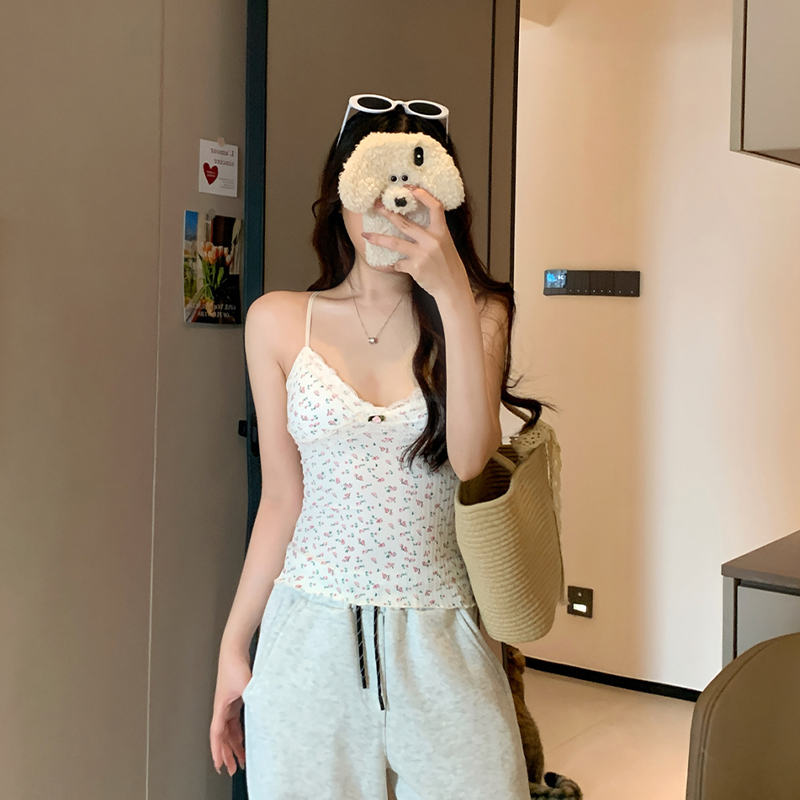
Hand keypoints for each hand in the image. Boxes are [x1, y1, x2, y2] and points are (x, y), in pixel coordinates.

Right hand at [209, 649, 251, 776]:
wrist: (234, 649)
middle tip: (234, 768)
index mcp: (221, 707)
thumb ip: (253, 698)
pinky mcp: (236, 698)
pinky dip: (239, 732)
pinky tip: (246, 739)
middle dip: (228, 753)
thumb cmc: (235, 664)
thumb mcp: (246, 685)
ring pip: (230, 730)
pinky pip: (235, 721)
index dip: (218, 750)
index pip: (217, 734)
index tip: (220, 765)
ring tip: (242, 758)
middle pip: (223, 736)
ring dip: (234, 744)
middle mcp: (222, 708)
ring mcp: (229, 703)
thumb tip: (262, 711)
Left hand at [363, 185, 469, 299]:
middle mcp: (432, 241)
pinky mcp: (415, 268)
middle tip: (375, 205)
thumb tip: (413, 222)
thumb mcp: (446, 244)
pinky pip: (398, 263)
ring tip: (365, 235)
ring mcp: (422, 254)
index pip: (435, 207)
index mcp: (442, 232)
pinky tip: (398, 266)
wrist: (452, 287)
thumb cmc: (447, 264)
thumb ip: (433, 232)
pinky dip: (396, 264)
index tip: (410, 188)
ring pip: (395, 243)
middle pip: (405, 223)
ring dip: (378, 238)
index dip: (423, 196)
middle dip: (387, 213)